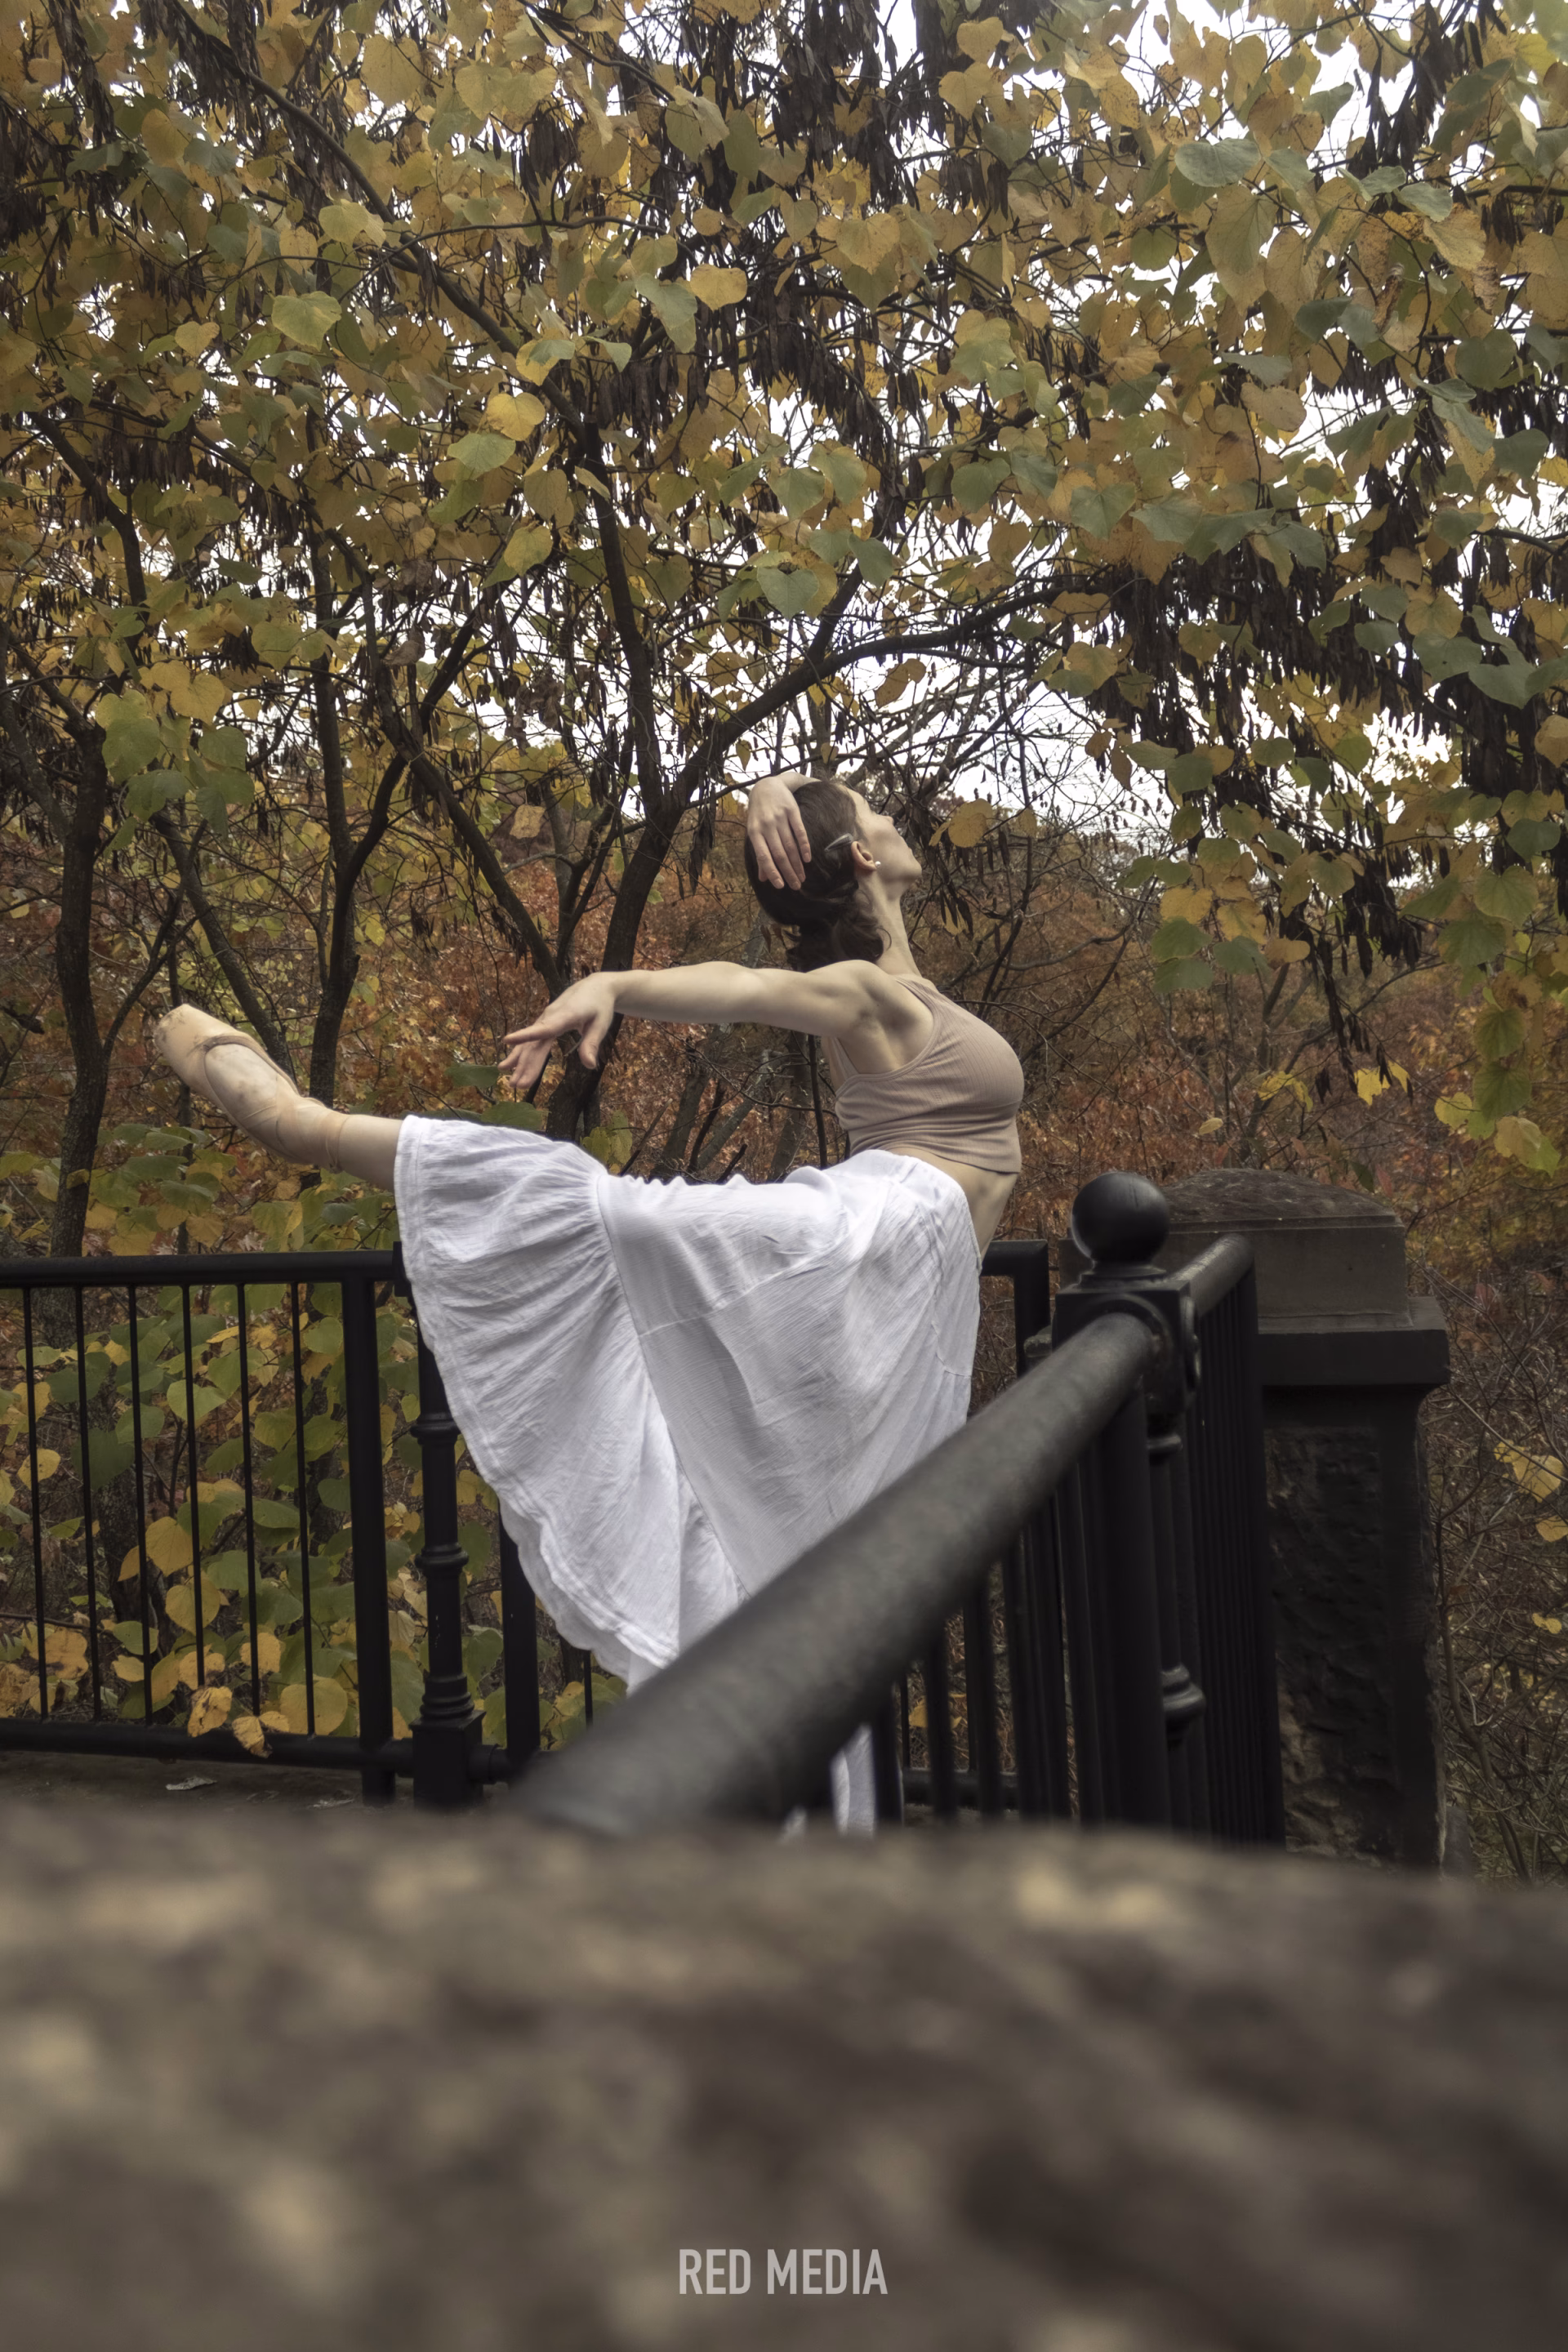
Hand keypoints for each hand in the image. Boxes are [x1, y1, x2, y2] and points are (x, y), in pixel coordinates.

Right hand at [500, 974, 617, 1089]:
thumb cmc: (600, 1005)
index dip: (526, 1035)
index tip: (507, 1040)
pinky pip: (533, 1040)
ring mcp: (545, 1020)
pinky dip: (523, 1053)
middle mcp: (550, 1017)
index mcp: (565, 1016)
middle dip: (525, 1065)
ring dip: (520, 1062)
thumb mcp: (601, 1024)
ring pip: (531, 1043)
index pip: (544, 1028)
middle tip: (516, 1085)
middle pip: (535, 1043)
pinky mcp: (545, 1023)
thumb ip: (592, 1043)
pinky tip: (512, 1065)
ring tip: (511, 1082)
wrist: (595, 987)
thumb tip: (589, 1065)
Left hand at [745, 770, 812, 890]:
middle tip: (797, 886)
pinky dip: (804, 846)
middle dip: (788, 872)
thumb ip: (761, 854)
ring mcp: (780, 818)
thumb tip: (764, 878)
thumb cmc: (759, 814)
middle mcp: (766, 826)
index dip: (772, 872)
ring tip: (802, 877)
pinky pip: (800, 832)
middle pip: (779, 854)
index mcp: (754, 833)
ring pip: (790, 846)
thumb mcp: (755, 832)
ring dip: (797, 864)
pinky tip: (807, 859)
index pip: (764, 856)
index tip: (780, 886)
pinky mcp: (792, 811)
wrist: (767, 786)